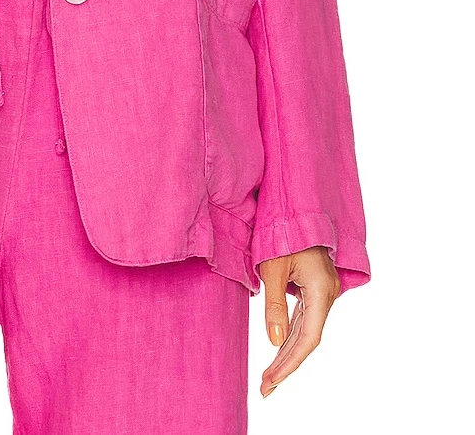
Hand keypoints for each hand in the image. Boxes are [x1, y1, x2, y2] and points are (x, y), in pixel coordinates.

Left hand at [258, 245, 340, 397]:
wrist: (296, 205)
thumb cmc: (282, 232)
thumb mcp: (272, 268)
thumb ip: (274, 306)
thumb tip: (274, 342)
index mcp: (321, 292)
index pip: (307, 340)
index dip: (288, 364)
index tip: (270, 383)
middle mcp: (327, 294)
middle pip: (307, 339)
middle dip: (285, 365)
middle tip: (265, 388)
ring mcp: (323, 291)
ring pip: (306, 330)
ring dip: (287, 352)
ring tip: (269, 376)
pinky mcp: (316, 287)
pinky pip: (304, 317)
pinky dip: (291, 334)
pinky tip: (279, 348)